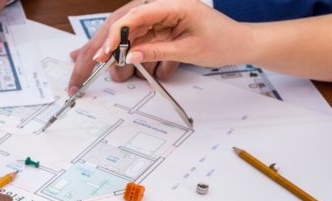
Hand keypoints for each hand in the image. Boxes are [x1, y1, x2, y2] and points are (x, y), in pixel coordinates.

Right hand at [96, 0, 252, 67]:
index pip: (135, 16)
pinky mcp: (159, 28)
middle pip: (123, 21)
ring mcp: (160, 17)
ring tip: (97, 62)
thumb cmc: (223, 40)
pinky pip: (135, 37)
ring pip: (125, 30)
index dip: (116, 35)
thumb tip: (131, 56)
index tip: (105, 53)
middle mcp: (163, 7)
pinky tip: (105, 56)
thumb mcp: (189, 50)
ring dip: (111, 48)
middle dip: (105, 42)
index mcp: (173, 4)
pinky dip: (121, 48)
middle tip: (91, 61)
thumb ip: (158, 52)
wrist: (240, 43)